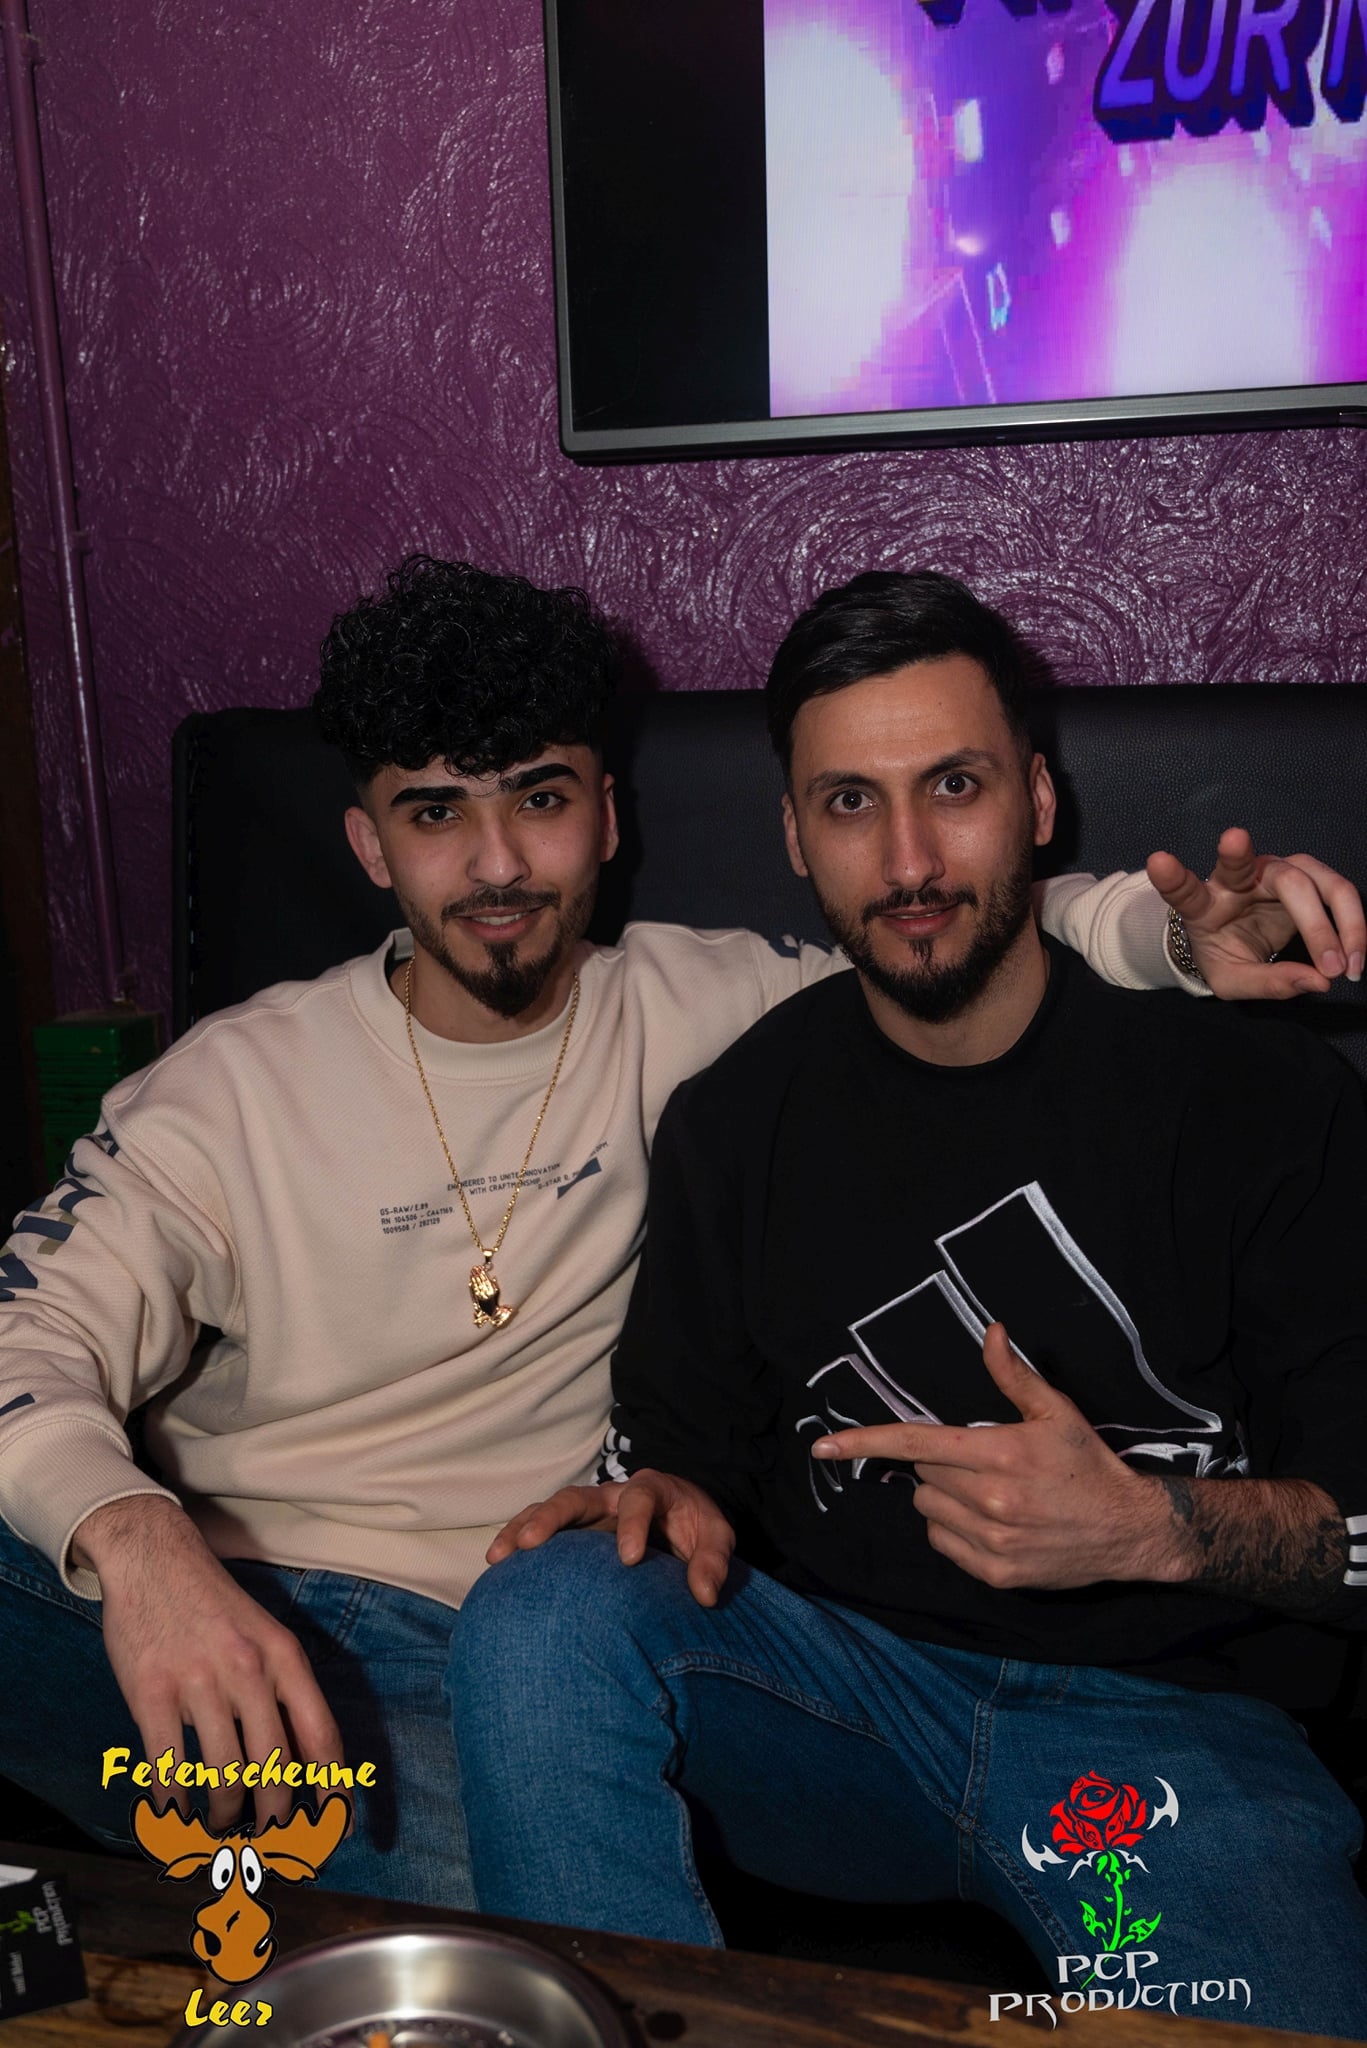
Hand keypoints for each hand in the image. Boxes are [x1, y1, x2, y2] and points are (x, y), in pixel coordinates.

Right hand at [75, 1496, 342, 1828]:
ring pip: (224, 1777)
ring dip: (225, 1818)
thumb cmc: (215, 1607)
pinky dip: (172, 1805)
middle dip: (276, 1821)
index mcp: (285, 1657)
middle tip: (270, 1843)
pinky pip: (167, 1767)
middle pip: (275, 1770)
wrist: (155, 1558)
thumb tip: (308, 1765)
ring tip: (222, 1828)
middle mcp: (249, 1671)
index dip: (333, 1793)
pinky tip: (174, 1816)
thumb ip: (285, 1694)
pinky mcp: (151, 1692)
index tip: (335, 1831)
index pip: (322, 1738)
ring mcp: (198, 1682)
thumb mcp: (266, 1637)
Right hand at [485, 1470, 734, 1605]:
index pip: (638, 1499)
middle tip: (531, 1544)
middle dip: (551, 1518)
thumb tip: (704, 1596)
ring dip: (522, 1530)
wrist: (684, 1522)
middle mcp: (612, 1496)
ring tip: (498, 1557)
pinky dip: (518, 1543)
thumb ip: (713, 1561)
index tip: (629, 1560)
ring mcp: (589, 1513)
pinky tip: (498, 1568)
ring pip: (549, 1511)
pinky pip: (541, 1531)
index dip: (632, 1526)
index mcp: (651, 1488)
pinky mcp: (575, 1532)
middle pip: (576, 1497)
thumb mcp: (716, 1537)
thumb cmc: (697, 1528)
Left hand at [810, 1323, 1168, 1589]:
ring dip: (945, 1497)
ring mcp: (991, 1542)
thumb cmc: (1090, 1464)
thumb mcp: (1057, 1412)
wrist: (1129, 1530)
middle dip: (941, 1462)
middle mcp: (990, 1500)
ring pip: (928, 1509)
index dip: (864, 1443)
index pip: (915, 1443)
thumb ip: (1013, 1375)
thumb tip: (990, 1331)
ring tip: (989, 1492)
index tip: (823, 1447)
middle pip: (923, 1474)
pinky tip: (991, 1521)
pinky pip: (942, 1543)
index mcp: (1000, 1454)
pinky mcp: (995, 1573)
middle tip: (982, 1461)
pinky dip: (954, 1529)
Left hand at [1147, 827, 1364, 999]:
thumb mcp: (1233, 980)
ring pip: (1312, 877)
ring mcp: (1273, 869)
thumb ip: (1267, 983)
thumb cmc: (1225, 953)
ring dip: (1340, 922)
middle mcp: (1237, 877)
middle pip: (1278, 880)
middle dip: (1309, 920)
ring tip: (1345, 967)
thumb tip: (1318, 981)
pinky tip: (1353, 958)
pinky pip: (1337, 889)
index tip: (1159, 861)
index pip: (1184, 889)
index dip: (1173, 876)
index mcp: (1203, 904)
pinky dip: (1352, 924)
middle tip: (1330, 965)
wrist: (1234, 936)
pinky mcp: (1303, 872)